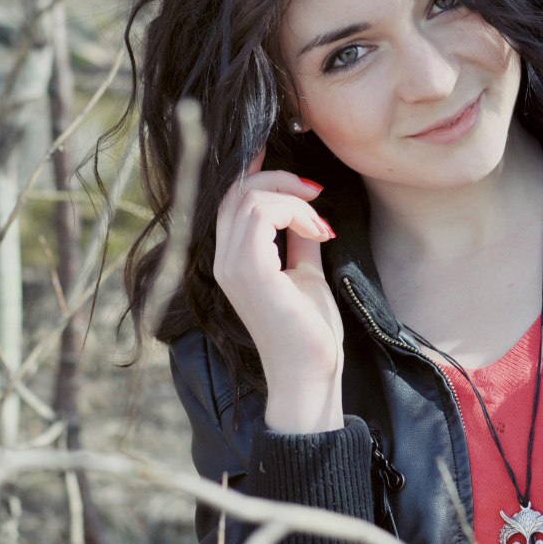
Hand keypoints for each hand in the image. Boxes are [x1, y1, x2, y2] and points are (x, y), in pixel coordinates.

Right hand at [213, 151, 343, 432]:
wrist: (310, 375)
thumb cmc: (308, 333)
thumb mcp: (306, 273)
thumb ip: (298, 240)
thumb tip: (307, 211)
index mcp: (232, 259)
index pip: (230, 198)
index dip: (255, 170)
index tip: (293, 168)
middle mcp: (223, 259)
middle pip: (237, 189)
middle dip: (279, 177)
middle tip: (315, 193)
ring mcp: (232, 265)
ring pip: (249, 196)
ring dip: (291, 196)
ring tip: (319, 223)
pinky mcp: (249, 270)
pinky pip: (263, 213)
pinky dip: (295, 212)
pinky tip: (318, 232)